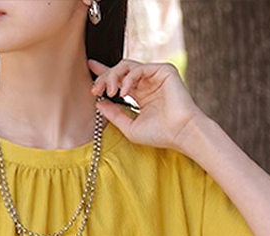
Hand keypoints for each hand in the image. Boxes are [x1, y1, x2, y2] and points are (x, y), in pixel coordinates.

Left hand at [88, 58, 204, 152]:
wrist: (179, 133)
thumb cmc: (159, 134)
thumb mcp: (129, 126)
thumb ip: (114, 114)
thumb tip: (98, 103)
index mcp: (139, 95)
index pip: (119, 79)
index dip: (104, 72)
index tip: (90, 66)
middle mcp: (146, 83)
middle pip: (119, 71)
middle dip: (104, 77)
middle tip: (95, 89)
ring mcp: (155, 76)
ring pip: (127, 66)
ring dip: (114, 76)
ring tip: (110, 91)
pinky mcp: (164, 70)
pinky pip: (140, 68)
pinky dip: (129, 78)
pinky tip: (124, 92)